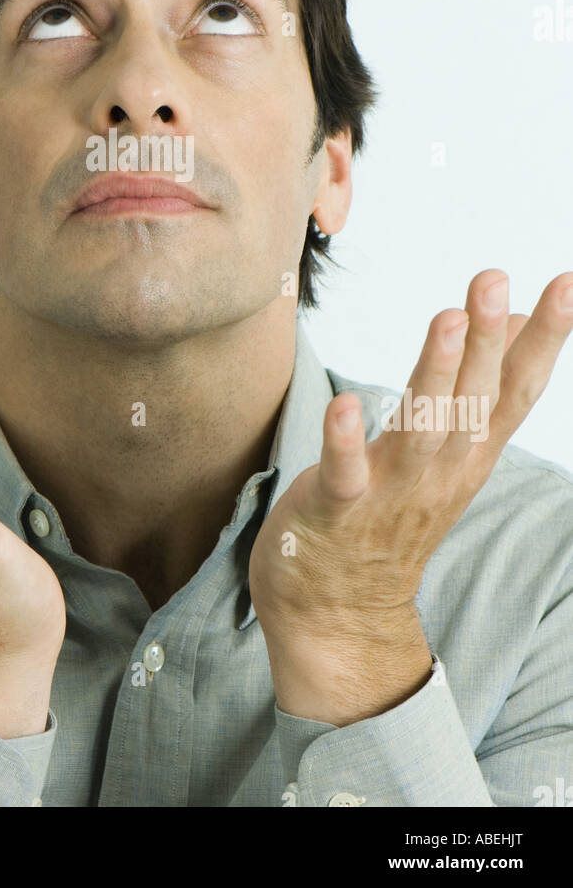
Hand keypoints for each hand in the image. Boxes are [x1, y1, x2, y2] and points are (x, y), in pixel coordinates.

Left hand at [248, 269, 572, 723]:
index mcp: (471, 450)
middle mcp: (443, 469)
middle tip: (493, 278)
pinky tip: (344, 404)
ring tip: (446, 318)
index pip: (516, 387)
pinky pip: (345, 475)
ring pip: (421, 429)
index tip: (569, 282)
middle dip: (486, 338)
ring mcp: (392, 491)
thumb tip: (520, 314)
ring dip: (433, 373)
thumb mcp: (454, 448)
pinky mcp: (338, 510)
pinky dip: (345, 443)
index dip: (544, 337)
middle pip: (472, 398)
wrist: (342, 609)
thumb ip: (486, 383)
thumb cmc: (394, 511)